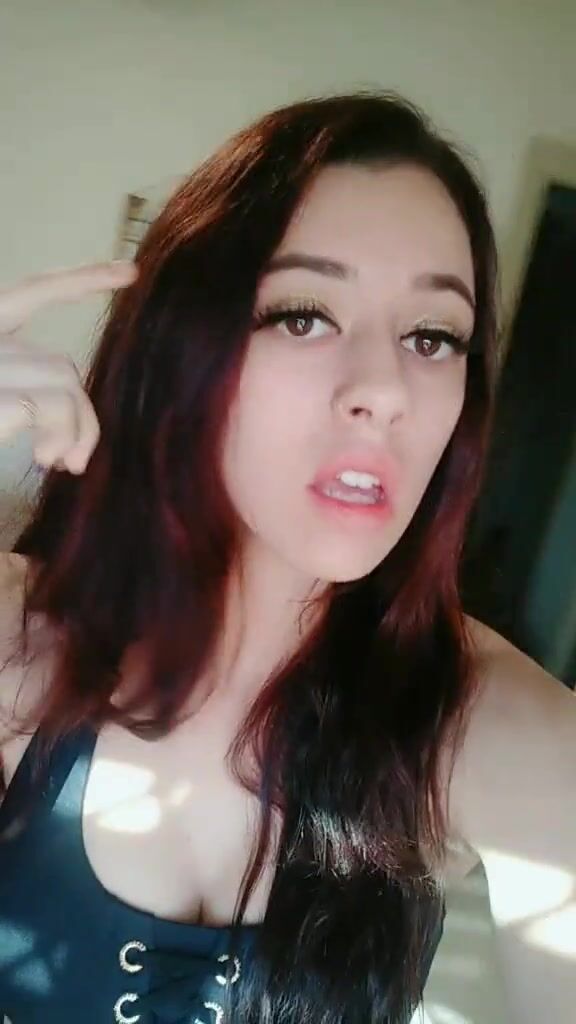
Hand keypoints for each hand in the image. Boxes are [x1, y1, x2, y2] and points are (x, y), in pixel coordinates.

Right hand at [0, 261, 136, 472]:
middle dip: (83, 413)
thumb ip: (26, 397)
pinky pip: (58, 402)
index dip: (81, 279)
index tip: (129, 271)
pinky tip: (45, 459)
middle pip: (61, 363)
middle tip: (75, 461)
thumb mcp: (1, 405)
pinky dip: (65, 433)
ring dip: (77, 429)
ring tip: (59, 465)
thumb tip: (74, 427)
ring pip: (66, 380)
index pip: (32, 292)